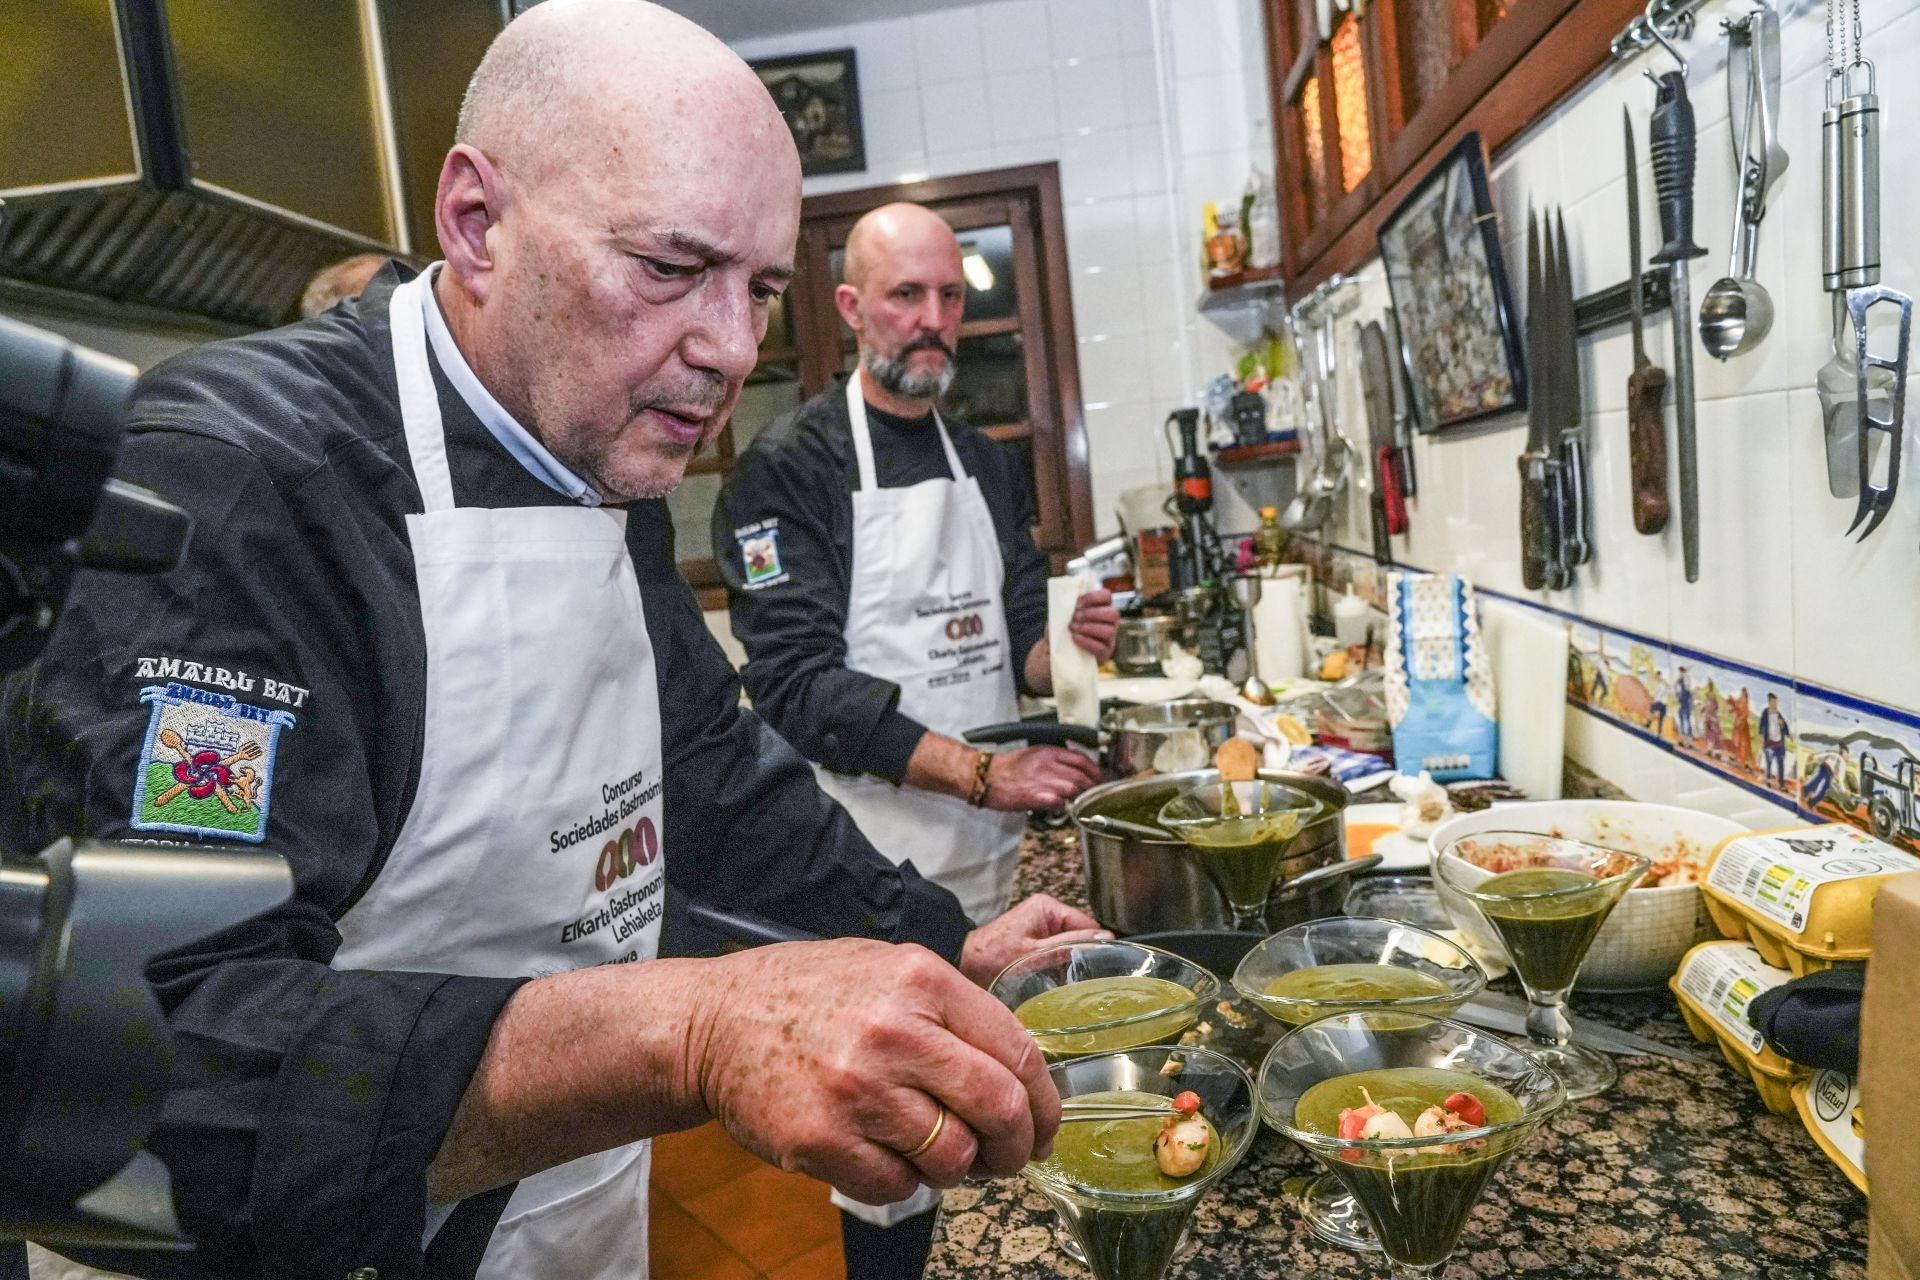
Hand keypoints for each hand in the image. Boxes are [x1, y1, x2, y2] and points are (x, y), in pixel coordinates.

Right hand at [697, 939, 1059, 1202]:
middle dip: (1017, 1147)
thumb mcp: (887, 967)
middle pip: (998, 1110)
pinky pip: (896, 1186)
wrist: (712, 1022)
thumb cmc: (806, 994)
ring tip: (930, 1147)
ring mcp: (855, 1090)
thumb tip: (1022, 1072)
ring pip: (951, 1158)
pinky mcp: (820, 1140)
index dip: (1045, 1103)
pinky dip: (900, 1180)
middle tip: (1010, 1157)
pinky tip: (881, 1151)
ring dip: (953, 1166)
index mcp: (920, 980)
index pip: (1017, 1053)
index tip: (1045, 1126)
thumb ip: (953, 1009)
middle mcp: (893, 1032)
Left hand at [959, 893, 1109, 986]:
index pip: (1088, 924)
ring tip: (1061, 980)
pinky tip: (1051, 980)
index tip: (1099, 967)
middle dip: (1080, 957)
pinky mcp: (1035, 941)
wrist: (964, 965)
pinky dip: (1056, 967)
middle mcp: (1046, 913)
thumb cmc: (991, 958)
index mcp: (1048, 908)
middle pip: (1080, 936)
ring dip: (1067, 965)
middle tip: (1076, 978)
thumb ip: (1070, 944)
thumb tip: (1105, 938)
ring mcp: (1040, 927)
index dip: (1094, 946)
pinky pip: (1056, 953)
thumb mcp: (1035, 953)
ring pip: (1069, 947)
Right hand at [983, 745, 1103, 811]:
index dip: (1094, 770)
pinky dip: (1062, 807)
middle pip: (1081, 776)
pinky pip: (1059, 803)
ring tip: (1076, 802)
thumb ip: (1053, 761)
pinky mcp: (1036, 796)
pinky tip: (1059, 808)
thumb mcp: (1032, 755)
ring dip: (1078, 797)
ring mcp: (1042, 780)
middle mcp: (1048, 764)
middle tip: (1094, 794)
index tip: (1098, 777)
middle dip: (1091, 787)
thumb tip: (1070, 770)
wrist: (984, 776)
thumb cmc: (1005, 768)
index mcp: (1047, 752)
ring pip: (1073, 789)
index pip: (1080, 759)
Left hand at [1068, 588, 1119, 661]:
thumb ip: (1067, 606)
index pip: (1106, 595)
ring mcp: (1109, 639)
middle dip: (1092, 614)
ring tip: (1073, 628)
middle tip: (1075, 618)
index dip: (1093, 597)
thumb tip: (1066, 602)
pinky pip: (1101, 647)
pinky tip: (1075, 638)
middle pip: (1113, 613)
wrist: (1054, 652)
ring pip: (1109, 631)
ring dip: (1089, 628)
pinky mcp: (1104, 653)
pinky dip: (1086, 641)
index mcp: (1101, 607)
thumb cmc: (1061, 630)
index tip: (1077, 604)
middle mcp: (1110, 622)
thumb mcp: (1061, 615)